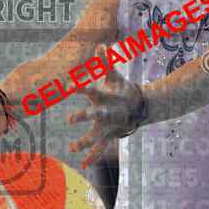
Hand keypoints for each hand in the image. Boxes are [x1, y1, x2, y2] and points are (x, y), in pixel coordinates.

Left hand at [66, 44, 143, 169]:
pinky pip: (101, 148)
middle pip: (95, 114)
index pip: (92, 89)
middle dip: (84, 116)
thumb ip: (105, 62)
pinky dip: (93, 156)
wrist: (140, 107)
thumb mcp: (114, 76)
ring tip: (71, 148)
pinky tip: (84, 164)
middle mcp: (107, 112)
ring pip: (96, 135)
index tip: (68, 86)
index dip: (81, 87)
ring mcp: (109, 126)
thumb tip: (100, 44)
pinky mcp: (110, 135)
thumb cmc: (122, 88)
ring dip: (84, 142)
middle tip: (70, 119)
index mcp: (106, 96)